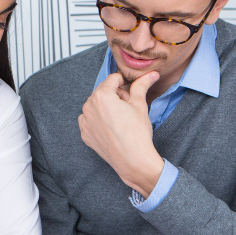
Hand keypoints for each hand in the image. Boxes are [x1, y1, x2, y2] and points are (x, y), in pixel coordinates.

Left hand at [79, 71, 163, 195]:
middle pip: (103, 91)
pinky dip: (100, 120)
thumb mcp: (140, 105)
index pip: (113, 79)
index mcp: (101, 96)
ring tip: (121, 120)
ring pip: (96, 105)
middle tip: (128, 108)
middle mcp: (88, 107)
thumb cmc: (136, 133)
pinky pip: (91, 120)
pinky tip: (112, 128)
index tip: (131, 92)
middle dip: (116, 96)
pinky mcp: (85, 133)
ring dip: (107, 107)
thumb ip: (141, 86)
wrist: (132, 160)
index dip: (125, 84)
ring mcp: (84, 121)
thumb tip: (151, 74)